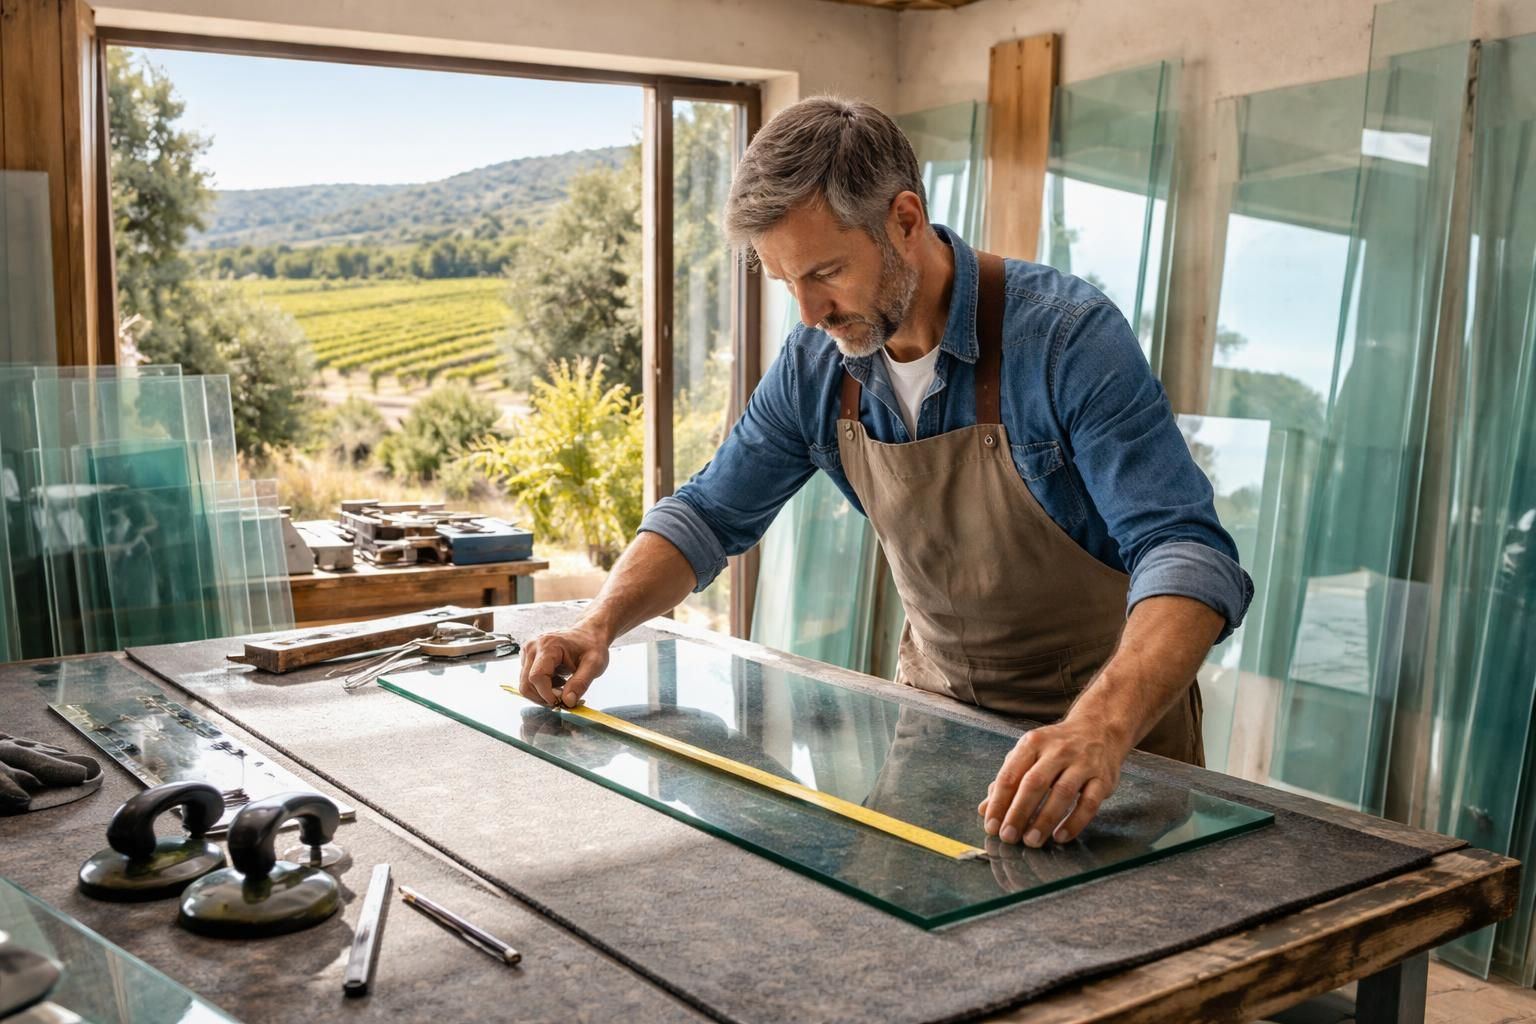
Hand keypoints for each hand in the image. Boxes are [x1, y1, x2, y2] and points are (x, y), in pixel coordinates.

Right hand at [516, 622, 610, 708]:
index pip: (537, 676)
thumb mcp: (594, 664)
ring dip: (542, 694)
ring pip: (525, 685)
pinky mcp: (527, 658)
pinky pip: (528, 681)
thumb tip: (567, 702)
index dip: (546, 694)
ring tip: (563, 689)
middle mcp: (533, 647)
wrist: (588, 634)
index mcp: (548, 645)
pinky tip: (557, 682)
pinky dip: (541, 688)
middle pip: (527, 684)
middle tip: (563, 700)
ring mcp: (528, 652)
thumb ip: (581, 683)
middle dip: (543, 698)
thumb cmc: (592, 646)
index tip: (561, 702)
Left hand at [976, 712, 1131, 847]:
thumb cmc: (1056, 746)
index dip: (999, 803)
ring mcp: (1082, 763)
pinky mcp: (1103, 778)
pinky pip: (1088, 803)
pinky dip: (1074, 822)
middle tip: (1008, 836)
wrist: (1099, 728)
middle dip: (1019, 813)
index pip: (1010, 774)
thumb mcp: (1029, 754)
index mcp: (1033, 743)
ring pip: (1062, 793)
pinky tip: (1060, 837)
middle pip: (1034, 784)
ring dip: (1045, 820)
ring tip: (1031, 841)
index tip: (991, 826)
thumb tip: (984, 809)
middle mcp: (1057, 750)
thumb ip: (1008, 780)